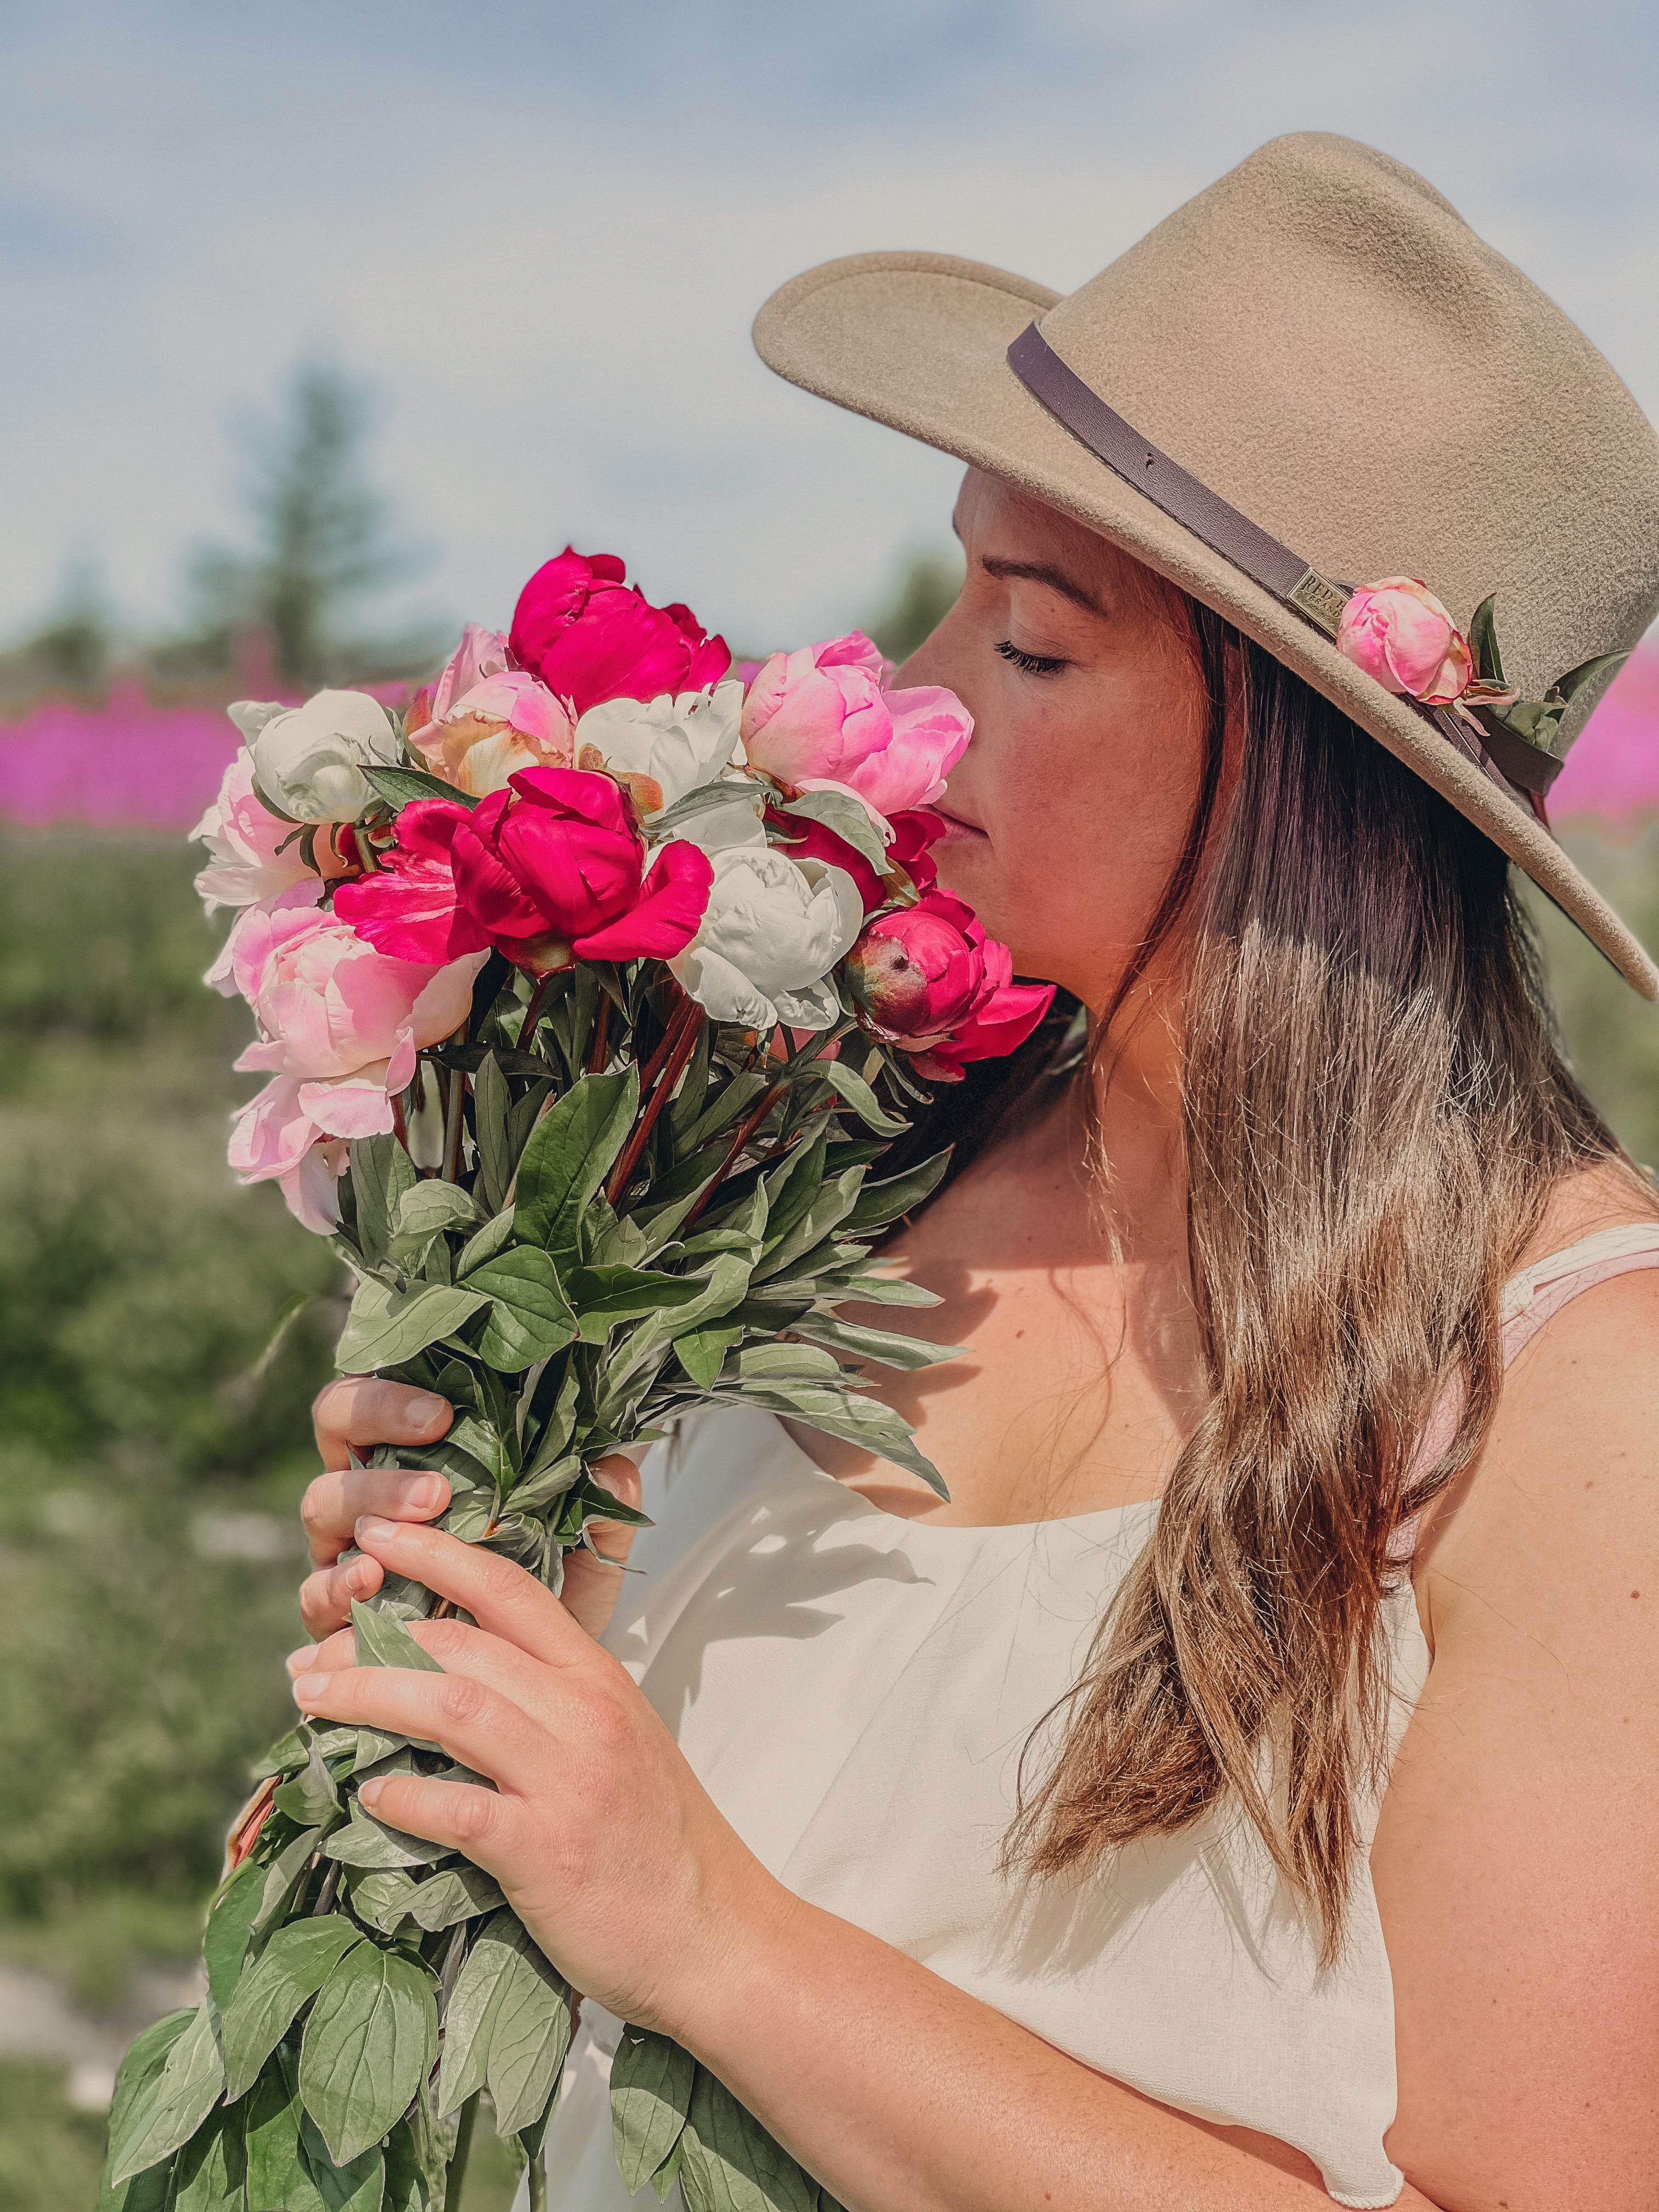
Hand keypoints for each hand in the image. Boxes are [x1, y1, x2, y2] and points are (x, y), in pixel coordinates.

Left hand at [287, 1518, 792, 2034]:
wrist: (715, 1935)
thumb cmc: (660, 1842)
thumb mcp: (618, 1741)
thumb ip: (553, 1700)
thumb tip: (464, 1676)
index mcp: (599, 1678)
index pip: (510, 1589)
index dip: (436, 1552)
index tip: (376, 1533)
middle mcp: (583, 1714)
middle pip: (461, 1645)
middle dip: (372, 1641)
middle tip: (312, 1655)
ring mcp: (566, 1780)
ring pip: (449, 1708)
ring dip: (366, 1698)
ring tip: (312, 1699)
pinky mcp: (545, 1851)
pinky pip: (455, 1807)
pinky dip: (402, 1796)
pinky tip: (368, 1794)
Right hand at [302, 1380, 644, 1641]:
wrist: (525, 1689)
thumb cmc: (544, 1596)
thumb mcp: (584, 1551)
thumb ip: (601, 1506)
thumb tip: (618, 1466)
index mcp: (424, 1449)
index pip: (387, 1386)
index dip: (394, 1389)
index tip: (443, 1412)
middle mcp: (376, 1486)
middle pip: (337, 1426)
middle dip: (378, 1439)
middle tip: (435, 1485)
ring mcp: (346, 1545)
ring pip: (323, 1503)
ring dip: (365, 1505)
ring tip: (414, 1523)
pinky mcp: (332, 1613)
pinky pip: (313, 1592)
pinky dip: (335, 1585)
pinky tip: (368, 1583)